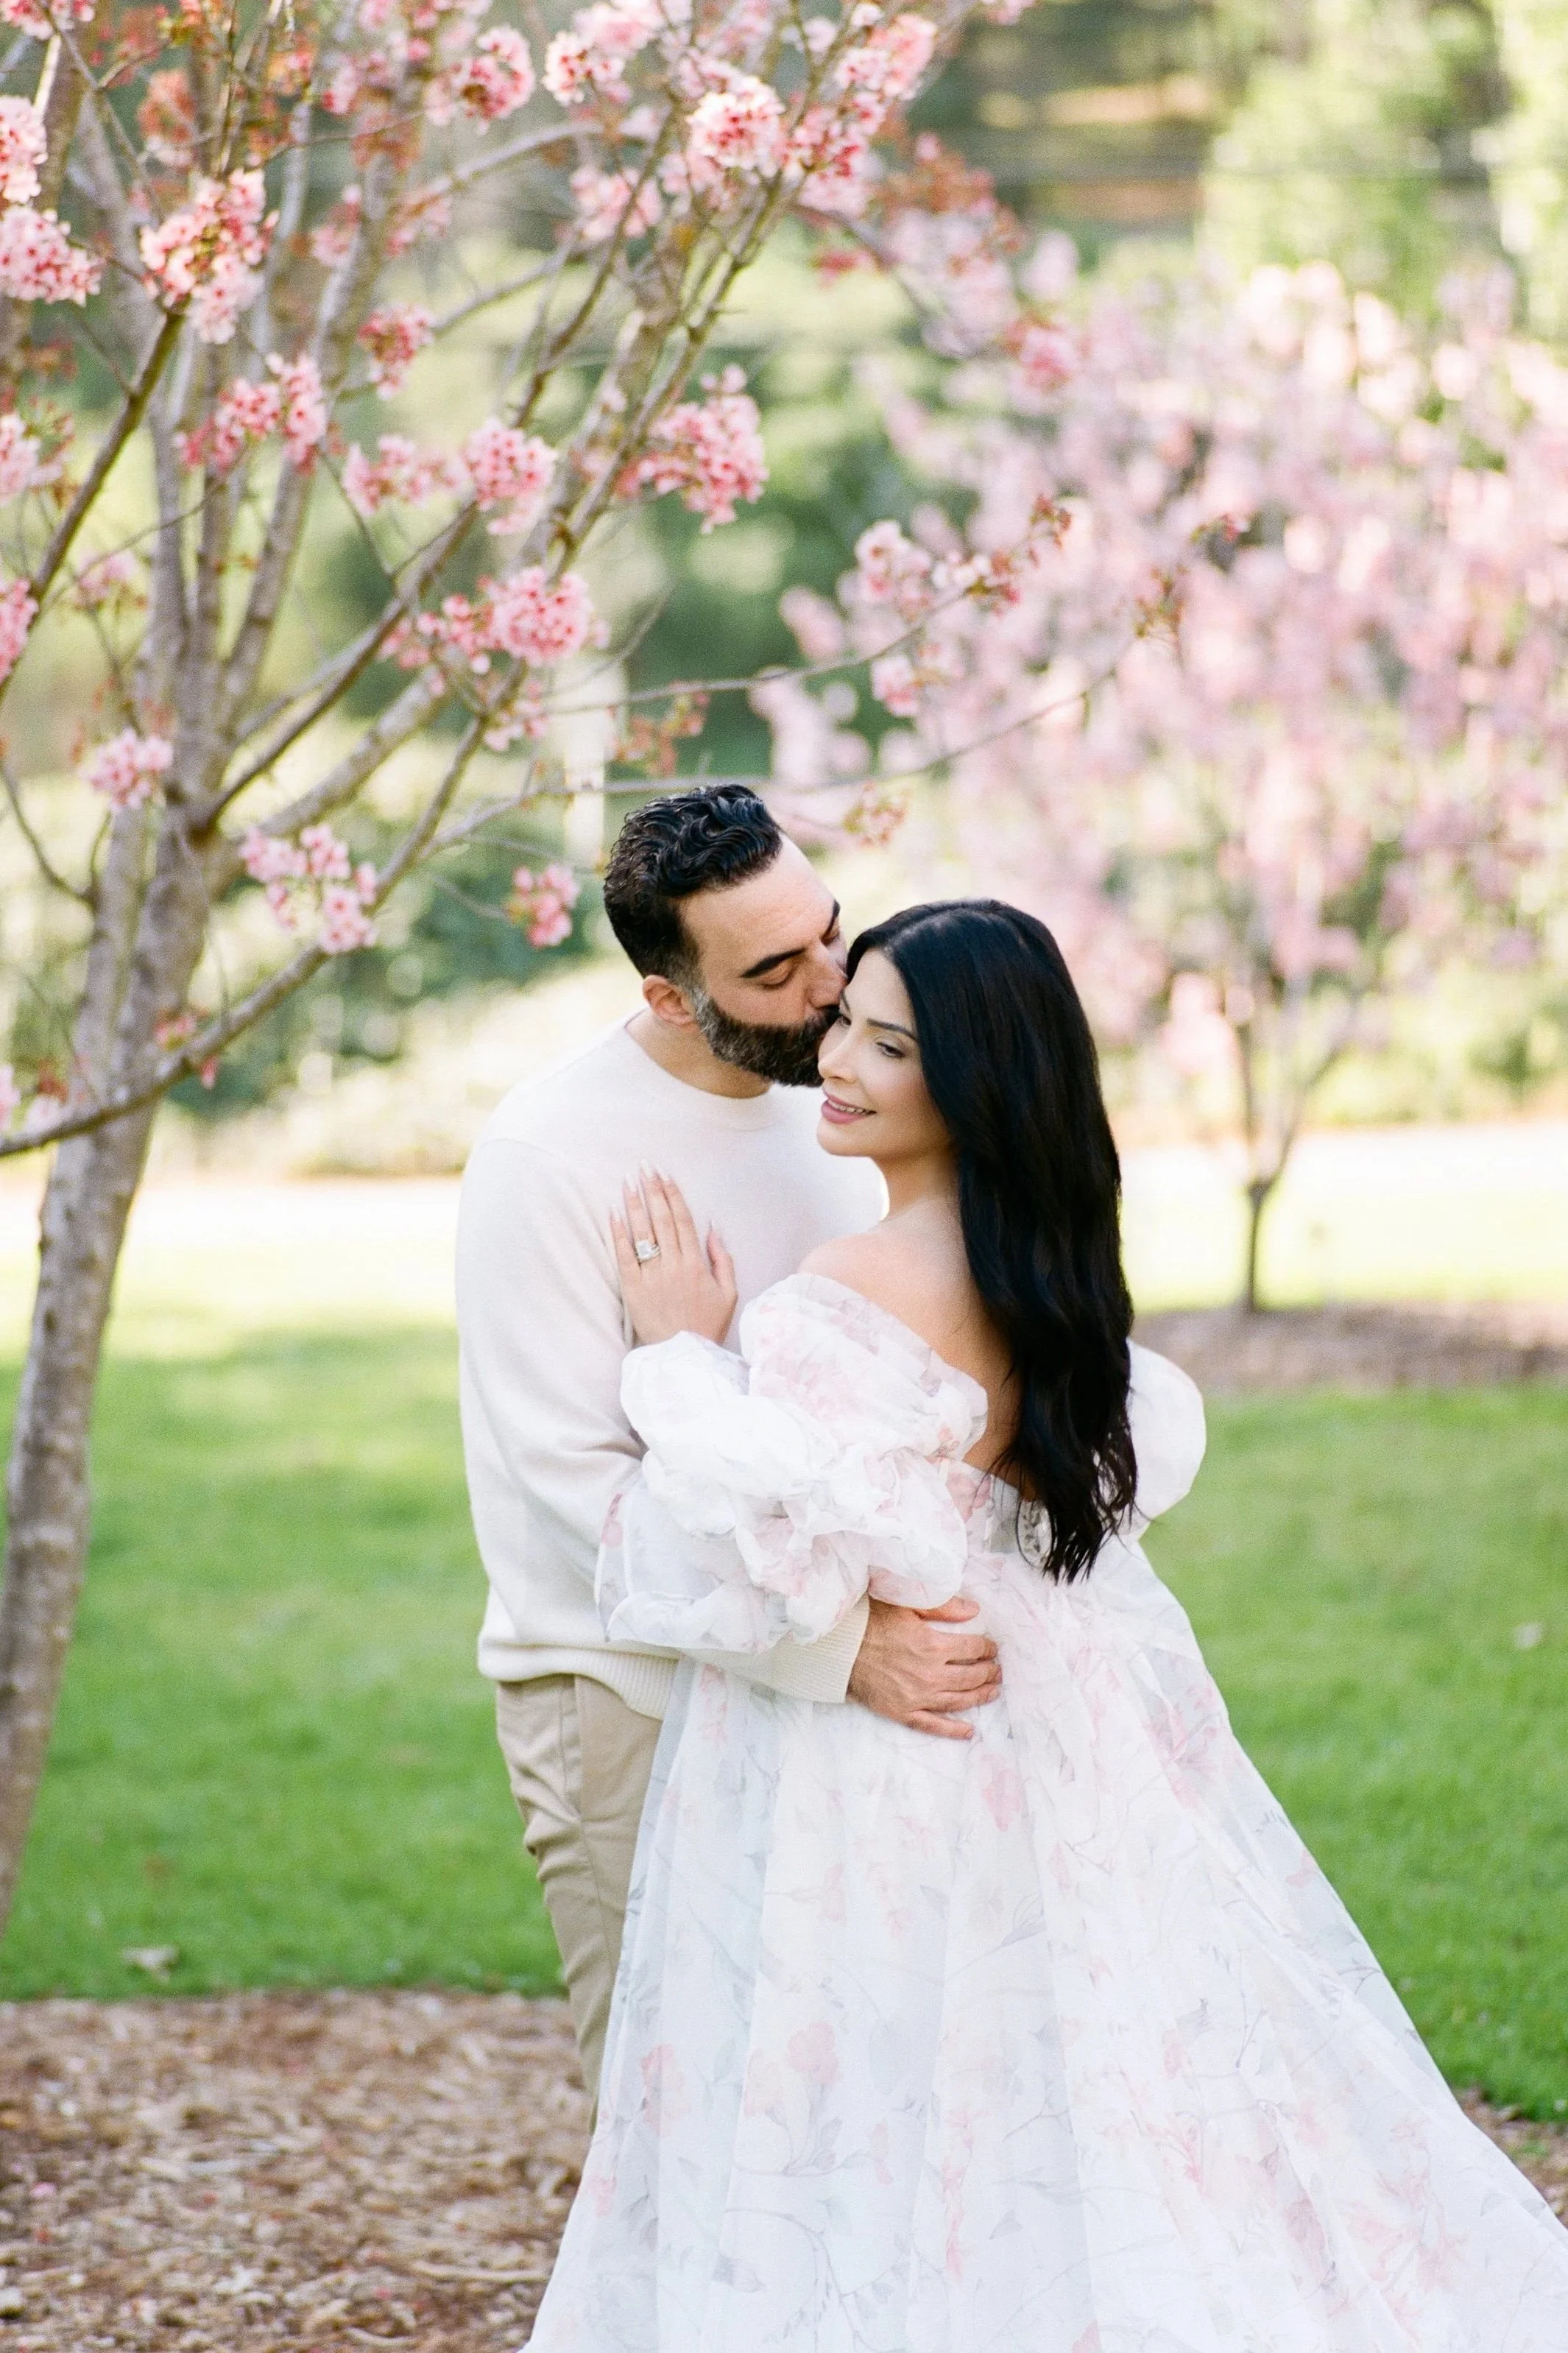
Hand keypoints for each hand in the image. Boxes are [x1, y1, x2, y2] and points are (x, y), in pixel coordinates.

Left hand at [610, 1169, 737, 1346]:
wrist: (684, 1356)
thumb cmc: (707, 1325)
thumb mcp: (729, 1292)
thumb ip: (723, 1258)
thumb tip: (713, 1226)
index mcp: (697, 1264)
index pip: (683, 1220)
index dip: (673, 1194)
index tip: (665, 1174)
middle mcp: (673, 1266)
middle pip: (661, 1220)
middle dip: (652, 1190)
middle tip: (644, 1166)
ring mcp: (652, 1277)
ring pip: (642, 1233)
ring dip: (634, 1204)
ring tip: (628, 1181)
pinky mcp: (633, 1290)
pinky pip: (623, 1257)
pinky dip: (618, 1234)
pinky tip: (613, 1213)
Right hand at [847, 1594, 1001, 1741]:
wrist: (837, 1650)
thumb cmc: (869, 1622)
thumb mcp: (906, 1604)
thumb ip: (943, 1607)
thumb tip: (974, 1610)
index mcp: (932, 1645)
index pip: (973, 1648)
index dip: (987, 1648)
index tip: (992, 1647)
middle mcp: (930, 1674)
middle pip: (971, 1676)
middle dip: (988, 1672)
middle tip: (997, 1670)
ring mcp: (917, 1697)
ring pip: (958, 1700)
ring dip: (980, 1696)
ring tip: (993, 1691)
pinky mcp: (903, 1712)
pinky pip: (933, 1725)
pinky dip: (952, 1730)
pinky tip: (968, 1731)